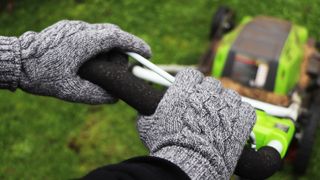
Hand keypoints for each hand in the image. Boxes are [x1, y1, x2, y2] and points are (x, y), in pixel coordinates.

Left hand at [17, 20, 150, 103]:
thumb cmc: (41, 76)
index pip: (118, 38)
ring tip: (106, 64)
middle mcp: (81, 30)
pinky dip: (100, 42)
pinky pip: (91, 32)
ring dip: (111, 45)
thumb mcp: (70, 91)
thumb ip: (96, 96)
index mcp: (84, 42)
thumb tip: (115, 97)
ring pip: (102, 31)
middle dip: (125, 46)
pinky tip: (93, 57)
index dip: (136, 45)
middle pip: (113, 32)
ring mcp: (74, 26)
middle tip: (127, 64)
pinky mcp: (68, 27)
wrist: (16, 62)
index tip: (148, 54)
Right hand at [137, 69, 255, 178]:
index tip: (191, 92)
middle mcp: (206, 92)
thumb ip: (148, 115)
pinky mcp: (242, 118)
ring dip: (225, 104)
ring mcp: (226, 104)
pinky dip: (241, 115)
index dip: (191, 84)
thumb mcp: (148, 127)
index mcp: (184, 89)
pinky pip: (246, 108)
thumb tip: (146, 114)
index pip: (192, 75)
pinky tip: (234, 124)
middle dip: (208, 94)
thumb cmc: (167, 146)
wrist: (190, 163)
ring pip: (230, 95)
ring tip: (220, 119)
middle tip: (204, 109)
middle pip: (211, 83)